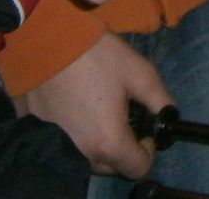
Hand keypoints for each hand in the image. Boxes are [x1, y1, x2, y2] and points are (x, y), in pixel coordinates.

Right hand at [17, 32, 167, 178]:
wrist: (50, 40)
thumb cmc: (99, 57)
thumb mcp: (141, 74)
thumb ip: (160, 100)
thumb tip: (168, 116)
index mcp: (109, 142)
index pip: (138, 169)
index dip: (149, 149)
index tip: (146, 126)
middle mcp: (83, 150)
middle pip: (112, 165)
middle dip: (126, 147)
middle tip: (128, 115)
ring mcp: (58, 141)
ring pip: (89, 154)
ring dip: (102, 140)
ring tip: (106, 107)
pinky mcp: (41, 126)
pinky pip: (68, 137)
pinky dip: (79, 128)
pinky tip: (81, 100)